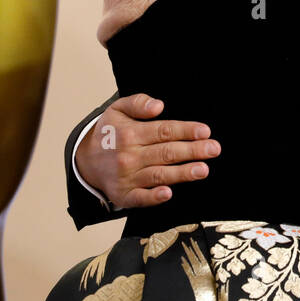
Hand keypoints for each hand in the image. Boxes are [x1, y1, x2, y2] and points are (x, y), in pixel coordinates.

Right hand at [75, 93, 219, 209]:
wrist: (85, 161)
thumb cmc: (109, 133)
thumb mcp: (117, 109)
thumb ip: (137, 102)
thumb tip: (158, 105)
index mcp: (130, 133)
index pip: (163, 131)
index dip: (185, 131)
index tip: (205, 131)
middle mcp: (129, 155)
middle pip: (166, 152)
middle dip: (192, 151)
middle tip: (214, 149)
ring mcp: (127, 177)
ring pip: (159, 174)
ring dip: (182, 173)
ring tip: (203, 170)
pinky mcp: (124, 195)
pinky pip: (140, 198)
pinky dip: (153, 197)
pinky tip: (168, 193)